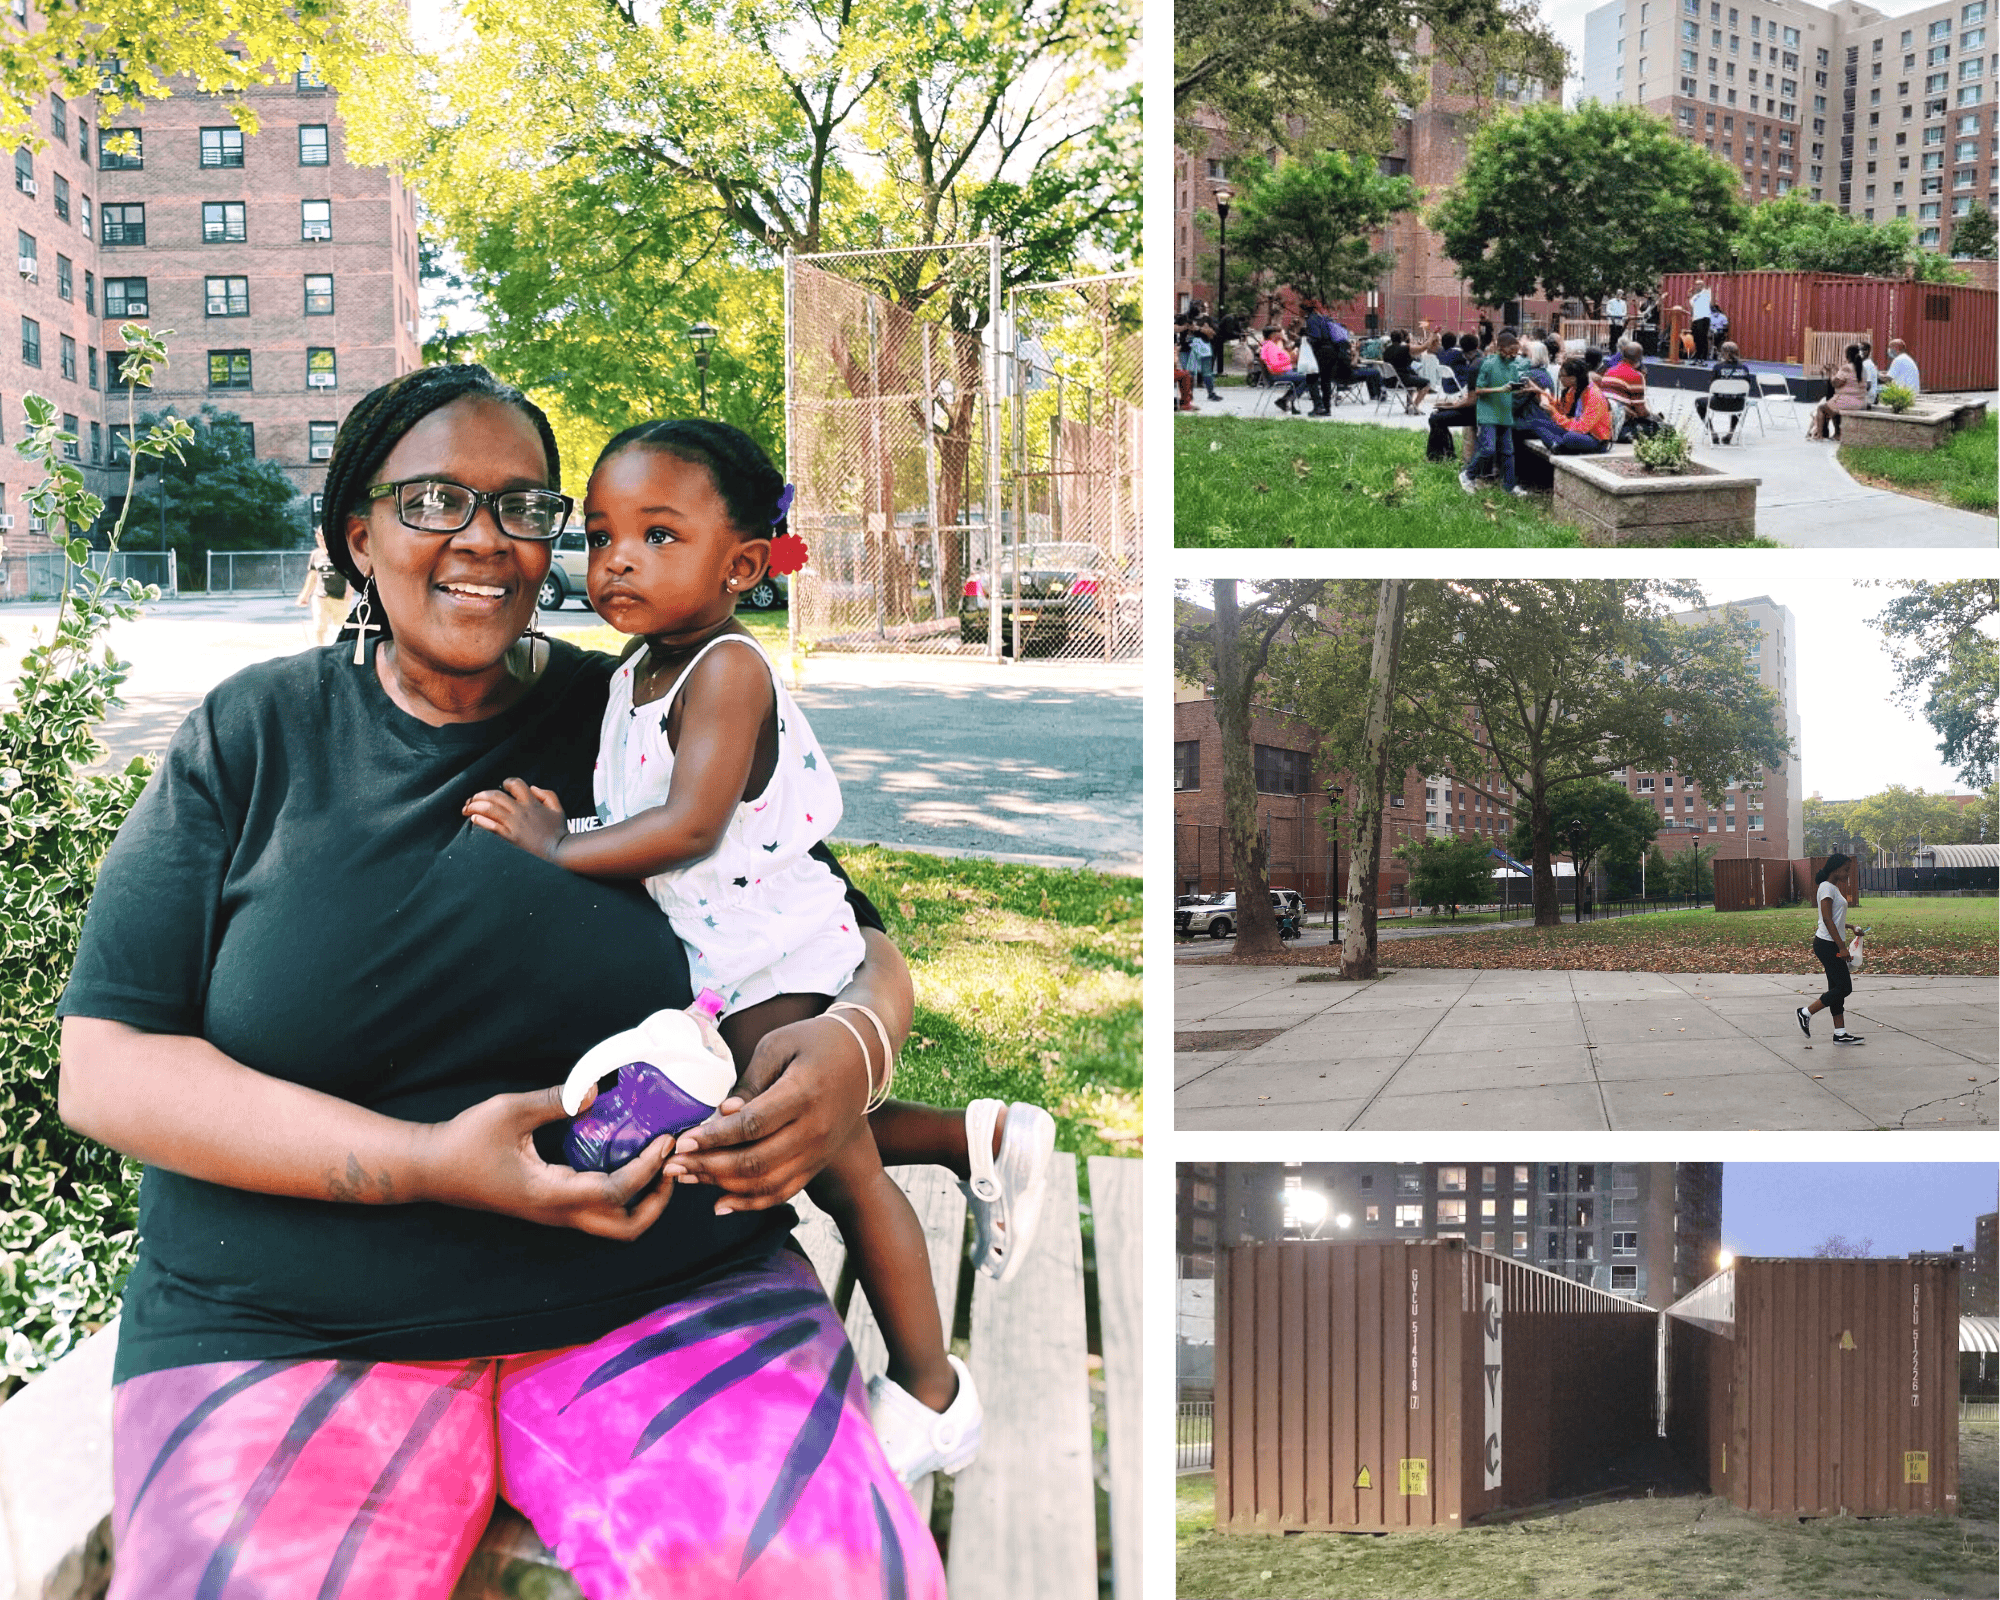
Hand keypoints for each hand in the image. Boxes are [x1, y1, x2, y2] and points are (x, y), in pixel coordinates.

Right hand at [418, 1084, 676, 1240]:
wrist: (431, 1169)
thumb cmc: (465, 1140)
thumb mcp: (509, 1110)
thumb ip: (555, 1100)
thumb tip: (597, 1091)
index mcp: (549, 1195)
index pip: (613, 1193)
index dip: (646, 1169)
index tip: (665, 1140)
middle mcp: (557, 1212)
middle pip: (625, 1229)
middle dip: (657, 1202)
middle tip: (670, 1165)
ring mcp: (555, 1211)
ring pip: (612, 1222)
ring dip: (643, 1198)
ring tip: (658, 1160)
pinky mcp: (551, 1203)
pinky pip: (598, 1206)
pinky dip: (623, 1190)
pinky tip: (627, 1155)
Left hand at [465, 778, 569, 862]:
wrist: (559, 851)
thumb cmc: (559, 831)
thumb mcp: (558, 808)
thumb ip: (546, 794)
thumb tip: (533, 788)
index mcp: (532, 802)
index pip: (516, 784)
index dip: (507, 782)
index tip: (503, 786)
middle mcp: (521, 811)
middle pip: (495, 796)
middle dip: (481, 794)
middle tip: (473, 798)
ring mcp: (514, 824)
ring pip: (489, 809)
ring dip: (474, 806)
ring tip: (467, 808)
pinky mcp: (510, 837)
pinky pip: (491, 827)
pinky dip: (480, 821)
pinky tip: (473, 819)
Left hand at [664, 1014, 871, 1213]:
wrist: (864, 1053)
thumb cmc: (815, 1041)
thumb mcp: (779, 1046)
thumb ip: (750, 1083)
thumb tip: (722, 1115)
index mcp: (804, 1093)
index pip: (752, 1125)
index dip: (714, 1137)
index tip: (681, 1141)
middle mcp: (816, 1128)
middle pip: (756, 1161)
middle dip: (708, 1167)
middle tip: (674, 1165)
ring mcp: (820, 1150)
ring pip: (767, 1182)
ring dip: (723, 1186)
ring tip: (688, 1179)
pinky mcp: (819, 1161)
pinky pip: (784, 1192)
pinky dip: (751, 1203)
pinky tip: (721, 1204)